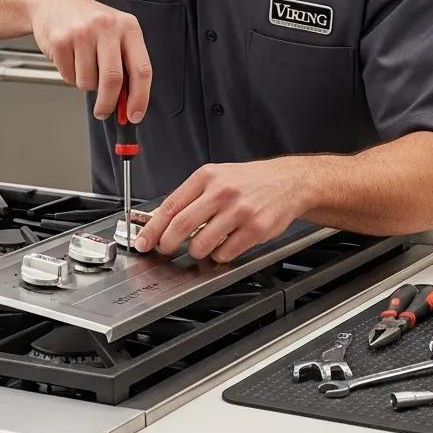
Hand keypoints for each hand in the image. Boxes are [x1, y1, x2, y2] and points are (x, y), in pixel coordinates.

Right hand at [29, 0, 151, 120]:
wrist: (52, 4)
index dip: (140, 97)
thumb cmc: (88, 23)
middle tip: (103, 112)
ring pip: (88, 82)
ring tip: (82, 63)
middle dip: (108, 104)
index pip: (142, 69)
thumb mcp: (115, 36)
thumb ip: (126, 66)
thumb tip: (129, 103)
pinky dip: (69, 75)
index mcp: (129, 27)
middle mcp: (107, 27)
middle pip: (113, 80)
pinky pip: (68, 76)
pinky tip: (70, 57)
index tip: (135, 115)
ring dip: (85, 83)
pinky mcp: (60, 40)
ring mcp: (82, 32)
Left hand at [133, 158, 312, 262]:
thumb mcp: (217, 177)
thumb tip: (160, 219)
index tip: (144, 242)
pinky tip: (224, 245)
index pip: (171, 206)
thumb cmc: (249, 181)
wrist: (288, 181)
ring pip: (202, 244)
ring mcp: (240, 211)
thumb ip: (191, 196)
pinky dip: (219, 255)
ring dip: (196, 252)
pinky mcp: (255, 228)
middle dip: (168, 244)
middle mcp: (222, 192)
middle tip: (167, 250)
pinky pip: (225, 253)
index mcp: (207, 177)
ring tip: (202, 246)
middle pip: (181, 226)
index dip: (153, 228)